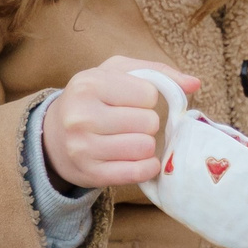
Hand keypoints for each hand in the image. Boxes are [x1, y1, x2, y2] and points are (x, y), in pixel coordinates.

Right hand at [41, 56, 202, 191]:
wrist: (52, 136)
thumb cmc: (93, 98)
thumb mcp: (117, 73)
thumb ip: (159, 72)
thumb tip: (195, 83)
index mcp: (89, 84)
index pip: (149, 93)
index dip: (147, 97)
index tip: (131, 100)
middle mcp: (82, 116)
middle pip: (149, 122)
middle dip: (147, 122)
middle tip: (130, 122)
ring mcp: (83, 148)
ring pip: (145, 147)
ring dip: (146, 144)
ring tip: (130, 139)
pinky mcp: (90, 174)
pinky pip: (137, 172)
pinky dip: (147, 167)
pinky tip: (140, 160)